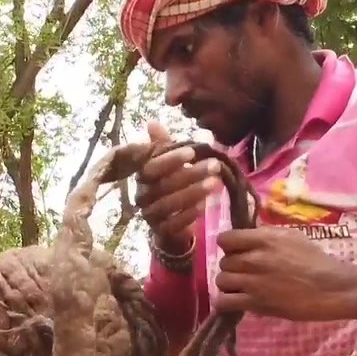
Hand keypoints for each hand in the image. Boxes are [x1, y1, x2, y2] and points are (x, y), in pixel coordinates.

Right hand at [134, 121, 221, 253]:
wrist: (170, 225)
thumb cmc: (171, 187)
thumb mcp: (169, 164)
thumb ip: (162, 146)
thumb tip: (151, 122)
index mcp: (142, 177)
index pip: (151, 166)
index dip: (170, 159)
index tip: (192, 152)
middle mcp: (141, 196)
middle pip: (163, 185)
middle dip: (190, 174)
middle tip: (215, 165)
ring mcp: (149, 215)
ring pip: (168, 204)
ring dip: (193, 192)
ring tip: (215, 183)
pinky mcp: (160, 232)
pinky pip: (173, 224)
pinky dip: (189, 214)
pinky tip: (205, 204)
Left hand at [214, 227, 356, 325]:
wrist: (333, 288)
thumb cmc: (317, 262)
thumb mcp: (293, 238)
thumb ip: (267, 236)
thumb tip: (248, 237)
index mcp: (264, 239)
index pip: (225, 238)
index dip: (229, 246)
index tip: (238, 253)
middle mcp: (255, 258)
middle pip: (224, 262)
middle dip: (233, 268)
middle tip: (246, 274)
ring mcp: (253, 282)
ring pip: (221, 281)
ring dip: (229, 285)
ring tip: (242, 289)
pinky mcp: (255, 303)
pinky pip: (223, 302)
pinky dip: (225, 303)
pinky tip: (236, 303)